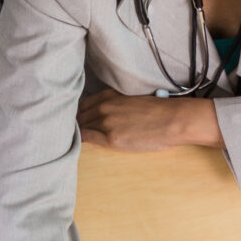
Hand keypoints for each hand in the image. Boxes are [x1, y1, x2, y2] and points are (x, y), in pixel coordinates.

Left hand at [77, 90, 218, 151]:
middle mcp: (105, 106)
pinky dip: (80, 140)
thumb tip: (110, 114)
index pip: (83, 104)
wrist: (173, 120)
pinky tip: (74, 144)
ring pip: (81, 126)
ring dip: (76, 132)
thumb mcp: (133, 100)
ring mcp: (106, 122)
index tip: (76, 121)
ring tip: (69, 140)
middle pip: (79, 116)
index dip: (78, 114)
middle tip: (68, 132)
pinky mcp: (111, 138)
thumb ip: (118, 104)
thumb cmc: (160, 112)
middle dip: (74, 123)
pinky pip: (86, 138)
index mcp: (110, 95)